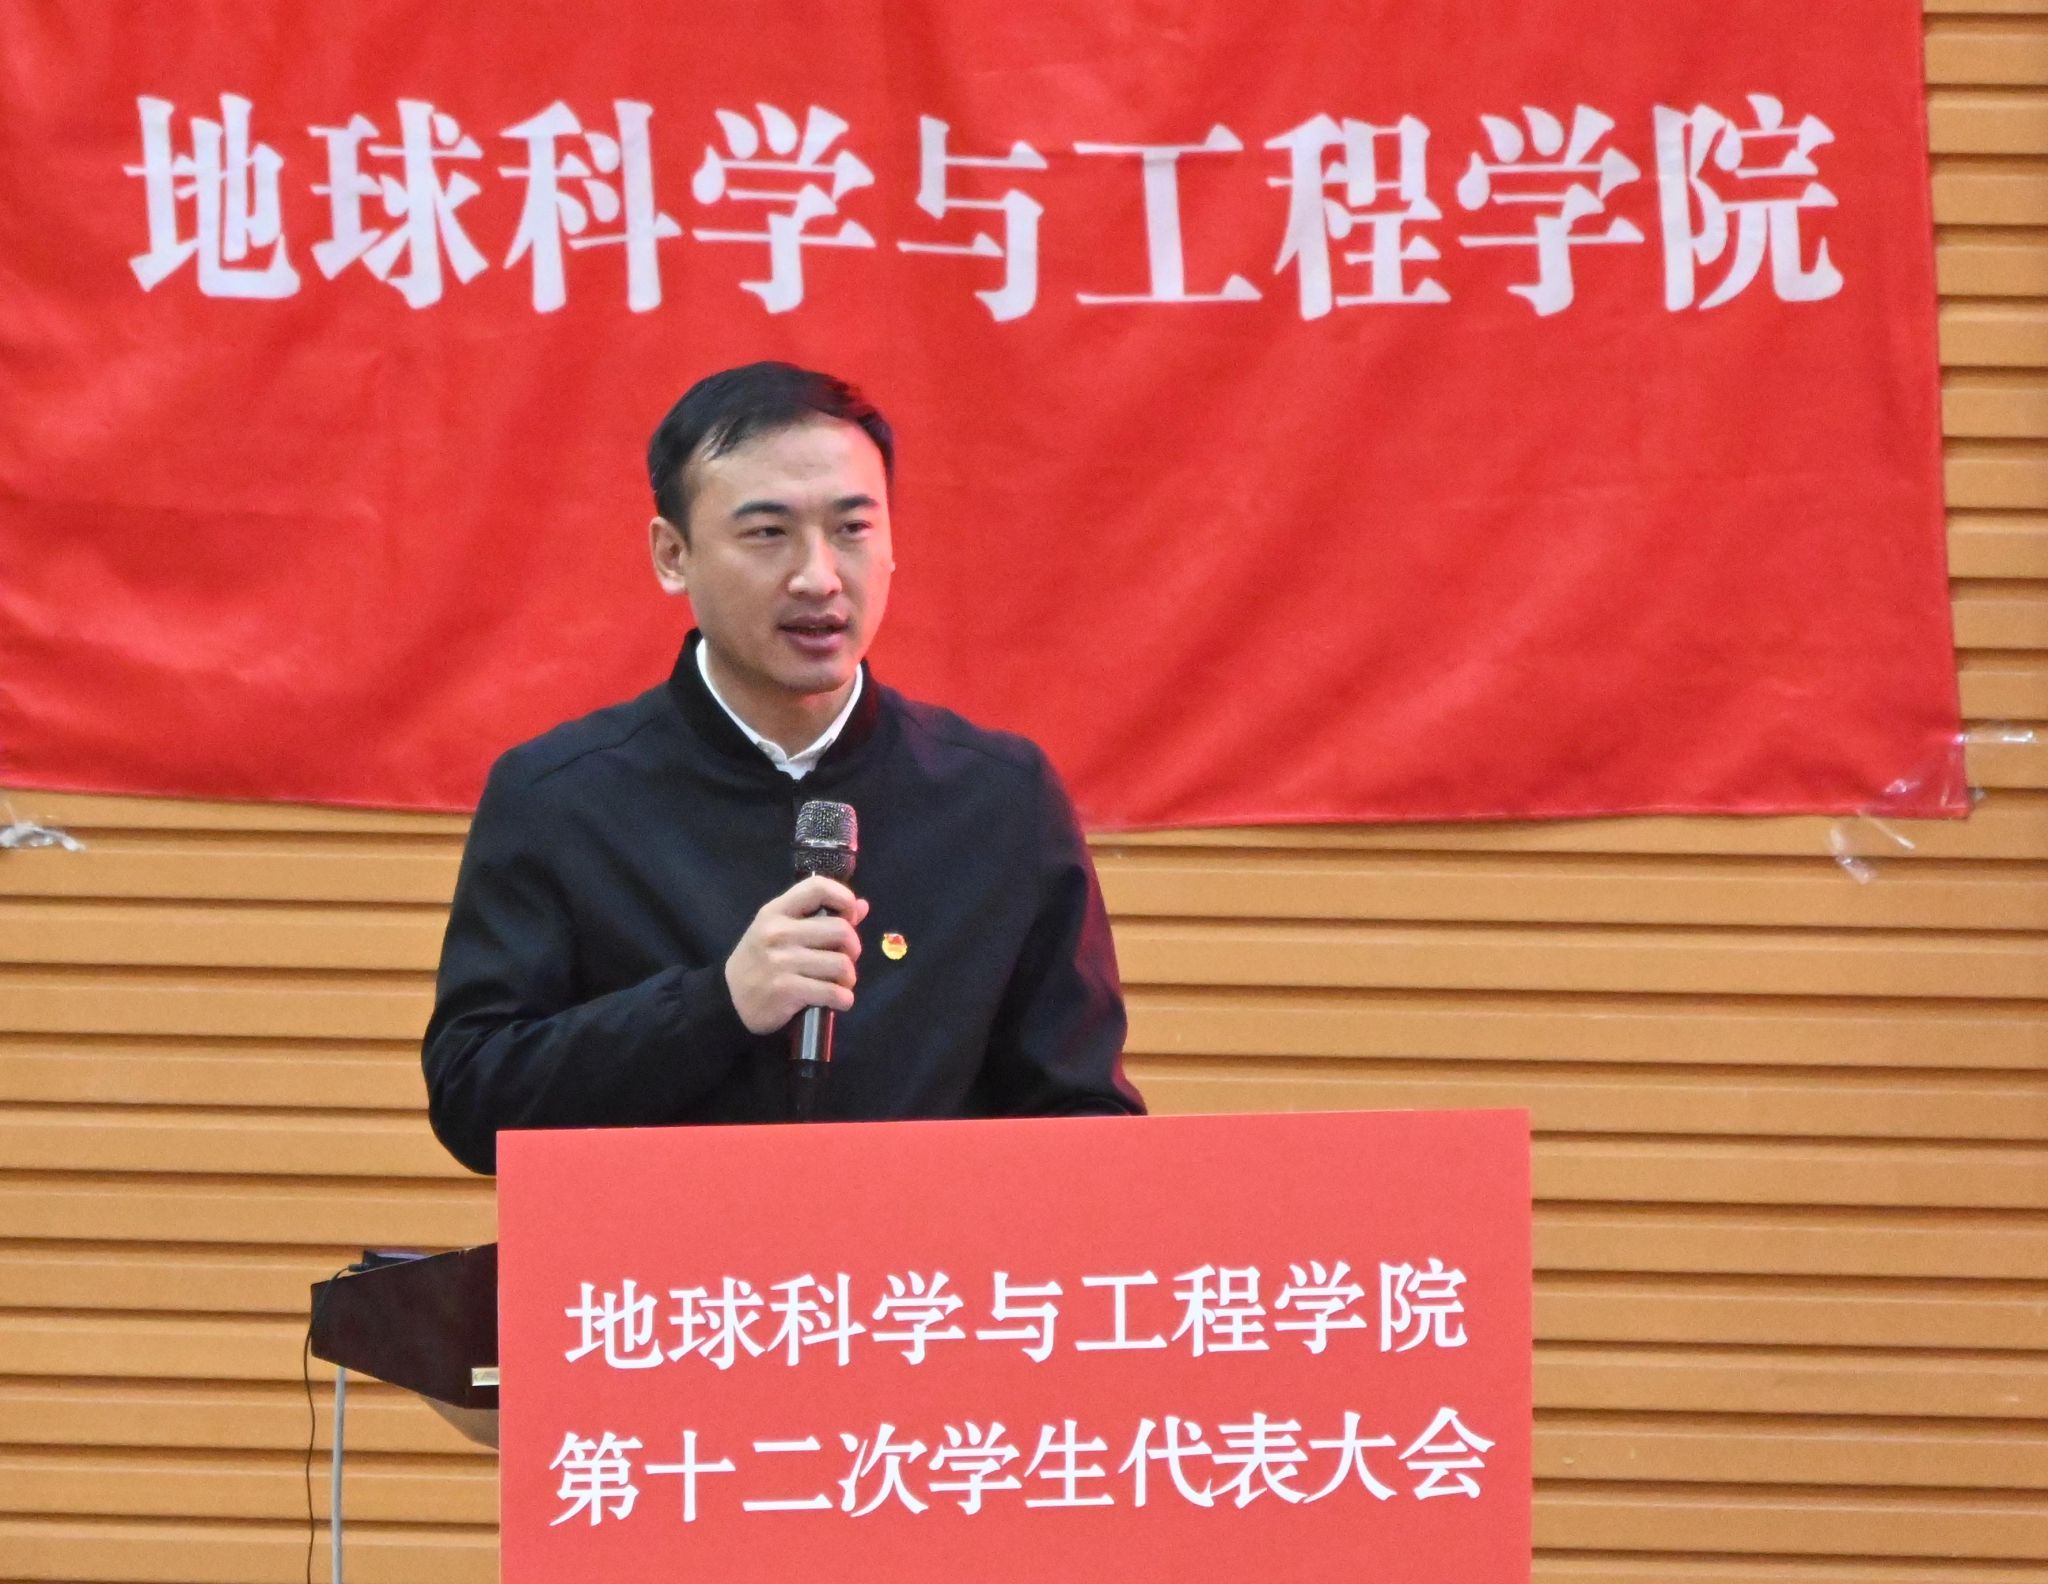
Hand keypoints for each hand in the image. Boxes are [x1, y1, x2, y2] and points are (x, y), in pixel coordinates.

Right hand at [724, 875, 868, 1034]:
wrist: (730, 1000)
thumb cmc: (761, 960)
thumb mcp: (780, 930)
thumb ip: (819, 916)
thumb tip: (862, 906)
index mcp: (777, 911)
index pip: (818, 888)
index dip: (844, 898)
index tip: (849, 917)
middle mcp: (779, 932)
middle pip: (841, 930)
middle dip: (853, 948)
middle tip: (845, 959)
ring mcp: (782, 961)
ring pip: (841, 964)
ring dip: (849, 978)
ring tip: (840, 983)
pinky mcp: (787, 990)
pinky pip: (833, 992)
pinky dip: (844, 1000)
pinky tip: (838, 1000)